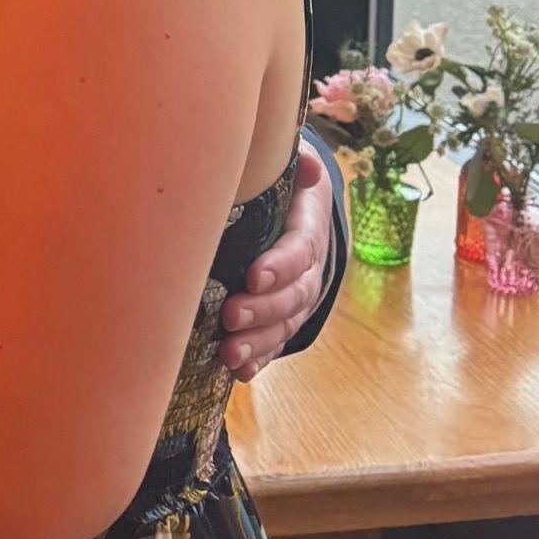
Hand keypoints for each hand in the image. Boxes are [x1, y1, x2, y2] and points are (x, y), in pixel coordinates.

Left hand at [221, 141, 336, 381]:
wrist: (302, 213)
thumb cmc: (284, 186)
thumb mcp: (290, 167)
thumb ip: (297, 165)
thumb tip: (308, 166)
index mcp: (309, 229)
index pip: (300, 250)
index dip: (280, 265)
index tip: (254, 275)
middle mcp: (309, 270)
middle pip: (292, 295)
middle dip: (262, 309)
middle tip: (230, 316)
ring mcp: (297, 297)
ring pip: (284, 324)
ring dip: (258, 342)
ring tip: (229, 353)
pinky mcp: (282, 317)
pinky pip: (275, 341)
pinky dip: (259, 358)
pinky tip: (239, 372)